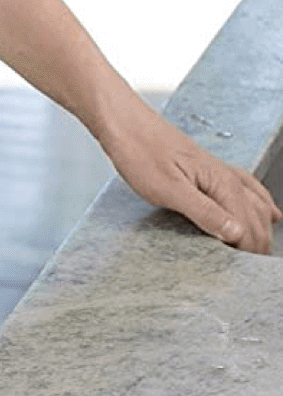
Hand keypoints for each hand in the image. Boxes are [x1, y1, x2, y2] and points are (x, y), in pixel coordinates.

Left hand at [100, 101, 277, 252]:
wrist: (127, 125)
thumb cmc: (141, 154)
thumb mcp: (169, 190)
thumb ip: (204, 212)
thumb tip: (236, 233)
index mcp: (222, 184)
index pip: (248, 226)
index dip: (248, 251)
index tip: (243, 271)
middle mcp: (229, 177)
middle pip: (256, 217)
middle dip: (258, 243)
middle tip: (252, 268)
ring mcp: (222, 172)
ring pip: (257, 204)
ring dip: (262, 228)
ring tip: (260, 250)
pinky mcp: (211, 169)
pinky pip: (248, 189)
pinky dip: (261, 205)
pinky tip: (268, 213)